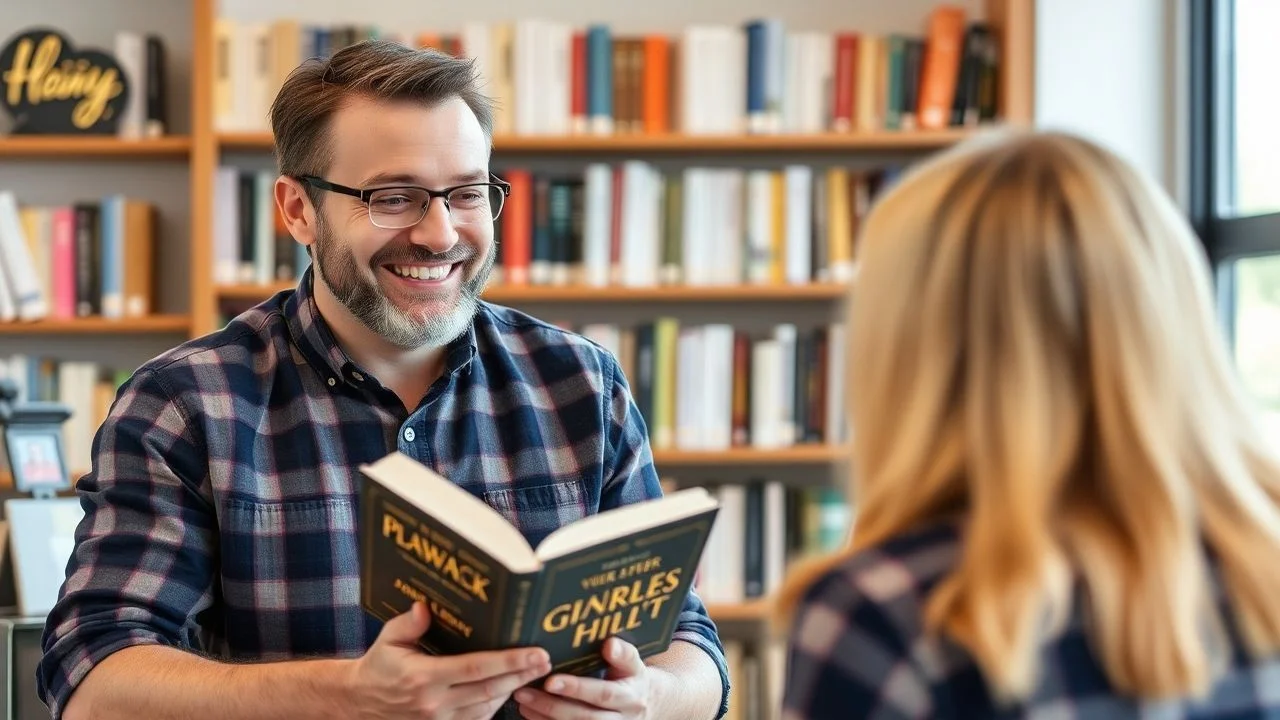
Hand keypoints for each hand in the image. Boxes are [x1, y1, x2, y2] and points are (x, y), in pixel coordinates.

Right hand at [346, 601, 551, 718]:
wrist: (359, 703)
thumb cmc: (377, 666)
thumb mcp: (388, 639)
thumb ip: (408, 623)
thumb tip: (425, 606)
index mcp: (423, 677)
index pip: (476, 669)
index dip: (510, 661)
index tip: (536, 653)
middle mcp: (434, 703)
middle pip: (490, 690)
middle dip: (521, 675)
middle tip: (545, 661)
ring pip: (486, 708)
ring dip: (511, 691)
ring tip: (531, 673)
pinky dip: (494, 706)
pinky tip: (506, 690)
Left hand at [513, 637, 657, 719]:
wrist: (644, 704)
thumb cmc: (630, 678)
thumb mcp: (633, 663)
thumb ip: (623, 653)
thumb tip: (610, 644)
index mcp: (630, 696)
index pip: (603, 694)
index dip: (577, 688)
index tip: (551, 680)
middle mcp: (621, 718)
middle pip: (584, 717)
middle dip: (552, 705)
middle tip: (524, 692)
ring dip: (545, 716)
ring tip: (523, 700)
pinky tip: (530, 713)